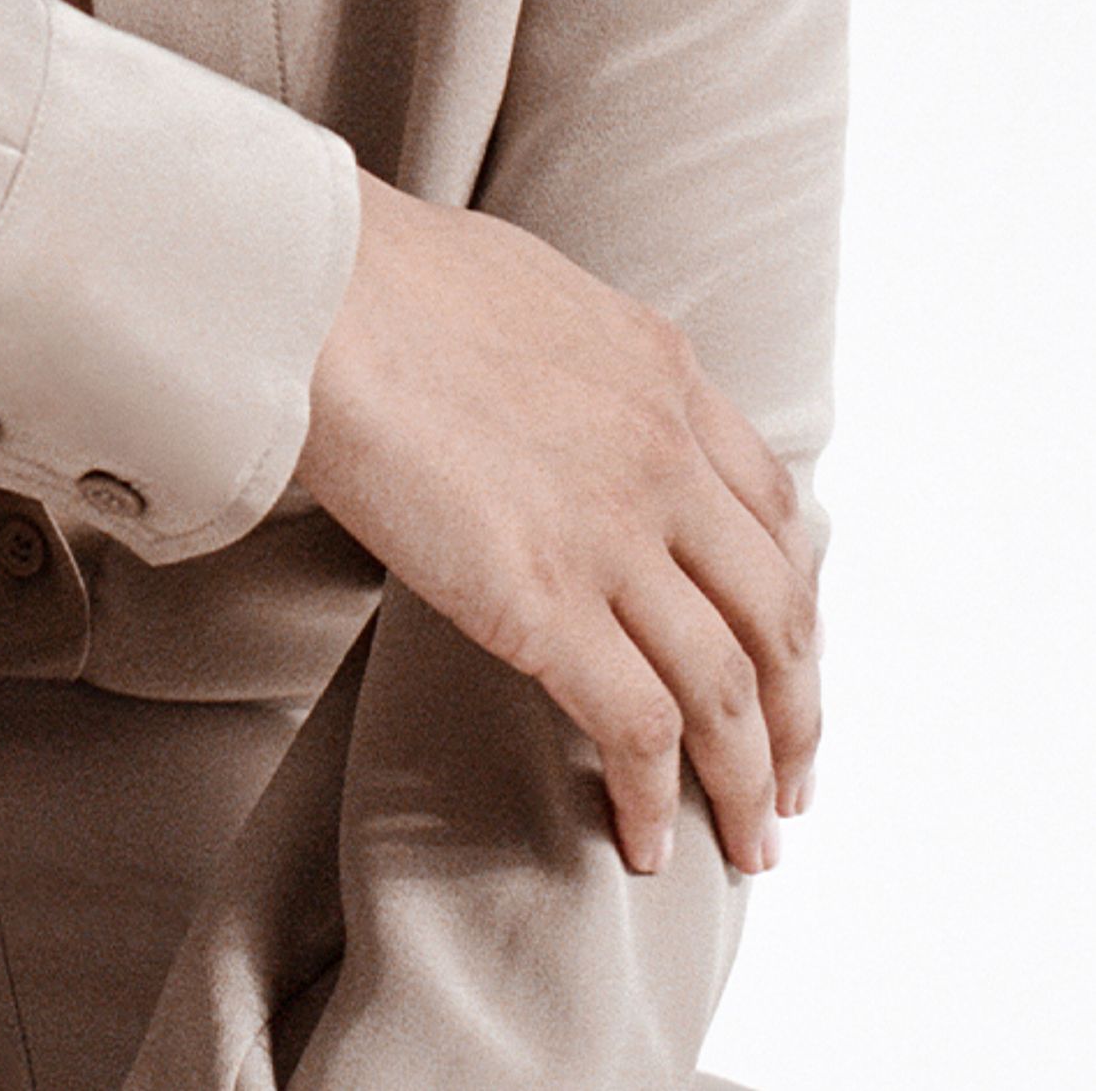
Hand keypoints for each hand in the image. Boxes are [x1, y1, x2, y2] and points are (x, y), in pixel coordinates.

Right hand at [293, 172, 820, 878]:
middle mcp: (663, 455)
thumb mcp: (529, 289)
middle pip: (776, 612)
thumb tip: (552, 391)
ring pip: (729, 689)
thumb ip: (573, 355)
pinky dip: (651, 797)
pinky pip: (638, 729)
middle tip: (791, 779)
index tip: (785, 655)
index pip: (772, 508)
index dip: (791, 598)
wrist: (318, 287)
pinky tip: (644, 841)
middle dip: (797, 712)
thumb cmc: (377, 271)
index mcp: (661, 371)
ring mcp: (613, 533)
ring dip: (748, 781)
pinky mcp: (544, 602)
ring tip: (749, 844)